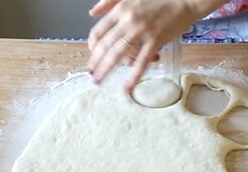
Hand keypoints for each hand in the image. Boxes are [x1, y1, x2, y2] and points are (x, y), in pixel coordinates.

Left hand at [87, 0, 225, 92]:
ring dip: (107, 70)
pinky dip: (134, 76)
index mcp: (120, 9)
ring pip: (118, 54)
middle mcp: (128, 20)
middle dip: (96, 62)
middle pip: (105, 45)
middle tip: (92, 74)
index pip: (99, 31)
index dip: (92, 46)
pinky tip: (128, 87)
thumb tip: (92, 13)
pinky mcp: (156, 40)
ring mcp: (142, 30)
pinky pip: (142, 61)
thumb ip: (108, 2)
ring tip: (100, 81)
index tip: (92, 55)